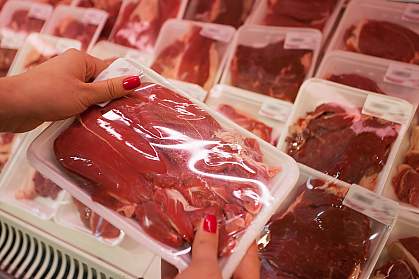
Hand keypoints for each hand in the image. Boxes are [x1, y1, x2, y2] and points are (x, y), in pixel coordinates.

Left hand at [0, 49, 140, 131]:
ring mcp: (65, 81)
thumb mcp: (85, 94)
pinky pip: (79, 101)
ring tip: (106, 118)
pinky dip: (85, 110)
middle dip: (110, 97)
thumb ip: (111, 89)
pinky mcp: (58, 95)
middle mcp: (73, 67)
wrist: (13, 107)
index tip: (136, 97)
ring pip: (90, 94)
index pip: (110, 69)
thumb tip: (134, 80)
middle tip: (122, 112)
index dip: (123, 83)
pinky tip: (90, 120)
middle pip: (101, 82)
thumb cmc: (47, 95)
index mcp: (81, 59)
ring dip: (97, 106)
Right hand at [162, 215, 259, 278]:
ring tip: (185, 218)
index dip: (239, 227)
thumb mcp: (204, 274)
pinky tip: (168, 239)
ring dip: (190, 243)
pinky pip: (182, 272)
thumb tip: (209, 223)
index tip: (229, 207)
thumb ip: (207, 247)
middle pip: (221, 255)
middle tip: (202, 209)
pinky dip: (176, 258)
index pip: (247, 251)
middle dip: (209, 233)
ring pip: (200, 263)